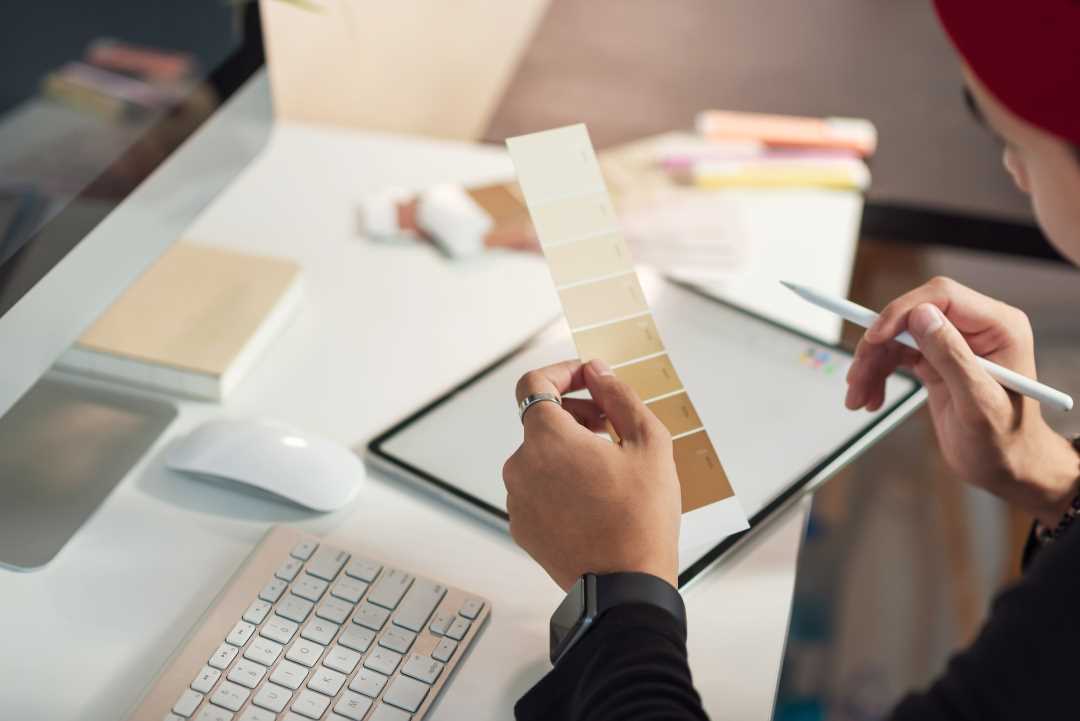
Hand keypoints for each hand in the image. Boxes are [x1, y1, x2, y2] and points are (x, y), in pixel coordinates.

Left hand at [503, 358, 680, 590]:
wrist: (624, 587)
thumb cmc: (641, 516)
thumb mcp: (648, 443)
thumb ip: (618, 396)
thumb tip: (596, 371)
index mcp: (546, 438)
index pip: (534, 383)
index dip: (562, 373)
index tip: (588, 379)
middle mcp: (520, 465)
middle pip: (540, 421)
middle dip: (575, 414)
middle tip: (611, 428)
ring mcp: (517, 499)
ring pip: (540, 457)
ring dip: (569, 451)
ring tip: (608, 470)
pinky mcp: (521, 527)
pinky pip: (537, 489)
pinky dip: (560, 483)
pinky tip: (594, 500)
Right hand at [845, 276, 1077, 524]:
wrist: (1007, 469)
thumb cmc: (1004, 442)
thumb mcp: (978, 403)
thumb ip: (951, 356)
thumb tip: (922, 316)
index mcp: (999, 328)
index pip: (942, 298)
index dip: (902, 312)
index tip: (874, 338)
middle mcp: (977, 329)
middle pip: (911, 316)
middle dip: (878, 345)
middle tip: (856, 377)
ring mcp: (954, 344)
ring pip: (897, 337)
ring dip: (872, 364)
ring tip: (858, 398)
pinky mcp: (936, 361)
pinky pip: (897, 356)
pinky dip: (878, 375)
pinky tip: (870, 399)